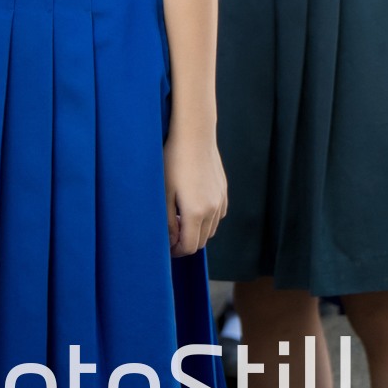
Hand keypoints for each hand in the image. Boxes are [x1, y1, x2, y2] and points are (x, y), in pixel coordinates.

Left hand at [164, 128, 227, 255]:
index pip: (189, 247)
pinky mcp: (223, 192)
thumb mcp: (164, 192)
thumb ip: (168, 220)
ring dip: (196, 231)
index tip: (166, 248)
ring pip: (210, 230)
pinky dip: (206, 219)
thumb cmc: (173, 160)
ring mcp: (220, 201)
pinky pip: (217, 215)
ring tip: (179, 218)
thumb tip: (172, 241)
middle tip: (170, 236)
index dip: (176, 252)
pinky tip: (192, 206)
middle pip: (201, 241)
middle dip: (185, 243)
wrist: (194, 135)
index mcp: (196, 212)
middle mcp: (212, 210)